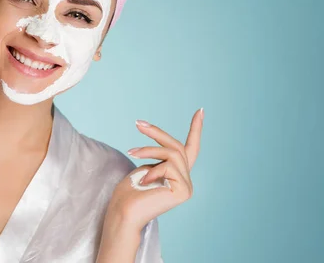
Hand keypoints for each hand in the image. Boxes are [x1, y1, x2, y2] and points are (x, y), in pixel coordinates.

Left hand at [106, 108, 203, 231]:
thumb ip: (160, 157)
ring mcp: (187, 186)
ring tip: (132, 152)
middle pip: (177, 146)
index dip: (195, 129)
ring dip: (149, 149)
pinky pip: (169, 166)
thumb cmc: (129, 192)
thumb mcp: (145, 166)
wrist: (124, 211)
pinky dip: (153, 169)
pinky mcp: (184, 191)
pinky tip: (144, 180)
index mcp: (176, 173)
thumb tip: (167, 147)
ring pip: (172, 153)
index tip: (200, 111)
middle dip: (157, 133)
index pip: (190, 148)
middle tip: (138, 123)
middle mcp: (185, 180)